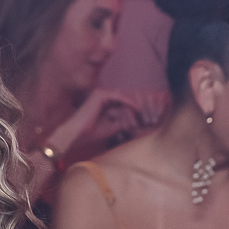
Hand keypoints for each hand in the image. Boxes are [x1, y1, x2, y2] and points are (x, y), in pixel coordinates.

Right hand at [47, 89, 163, 160]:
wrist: (74, 135)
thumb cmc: (90, 134)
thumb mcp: (113, 127)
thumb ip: (124, 121)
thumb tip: (140, 121)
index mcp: (105, 101)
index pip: (126, 101)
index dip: (139, 106)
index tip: (151, 114)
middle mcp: (103, 95)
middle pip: (128, 96)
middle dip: (142, 103)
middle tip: (154, 111)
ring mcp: (101, 93)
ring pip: (126, 96)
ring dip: (137, 103)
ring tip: (148, 111)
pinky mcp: (100, 94)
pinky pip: (120, 96)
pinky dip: (130, 102)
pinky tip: (138, 109)